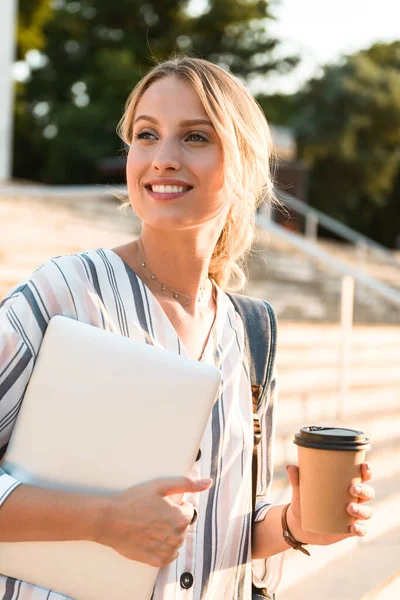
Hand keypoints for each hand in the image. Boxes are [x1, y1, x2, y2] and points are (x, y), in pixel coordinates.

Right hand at [96, 476, 211, 566]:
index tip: (160, 502)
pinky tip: (151, 537)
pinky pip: (169, 555)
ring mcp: (166, 550)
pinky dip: (164, 547)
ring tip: (150, 524)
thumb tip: (208, 482)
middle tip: (153, 512)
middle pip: (183, 525)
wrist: (109, 520)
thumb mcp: (160, 485)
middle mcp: (176, 537)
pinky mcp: (156, 561)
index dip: (176, 504)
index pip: (188, 510)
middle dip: (173, 518)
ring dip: (168, 532)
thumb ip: (186, 484)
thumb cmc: (133, 500)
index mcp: (179, 518)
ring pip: (176, 540)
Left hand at [285, 462, 373, 545]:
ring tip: (349, 508)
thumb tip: (290, 467)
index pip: (362, 476)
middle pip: (368, 493)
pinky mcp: (348, 530)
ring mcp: (352, 515)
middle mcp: (353, 499)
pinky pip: (361, 530)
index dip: (366, 471)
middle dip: (364, 490)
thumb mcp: (300, 490)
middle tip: (352, 489)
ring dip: (362, 510)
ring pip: (366, 512)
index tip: (364, 466)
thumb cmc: (304, 500)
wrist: (299, 524)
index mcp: (345, 485)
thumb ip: (296, 478)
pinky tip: (353, 527)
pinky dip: (360, 529)